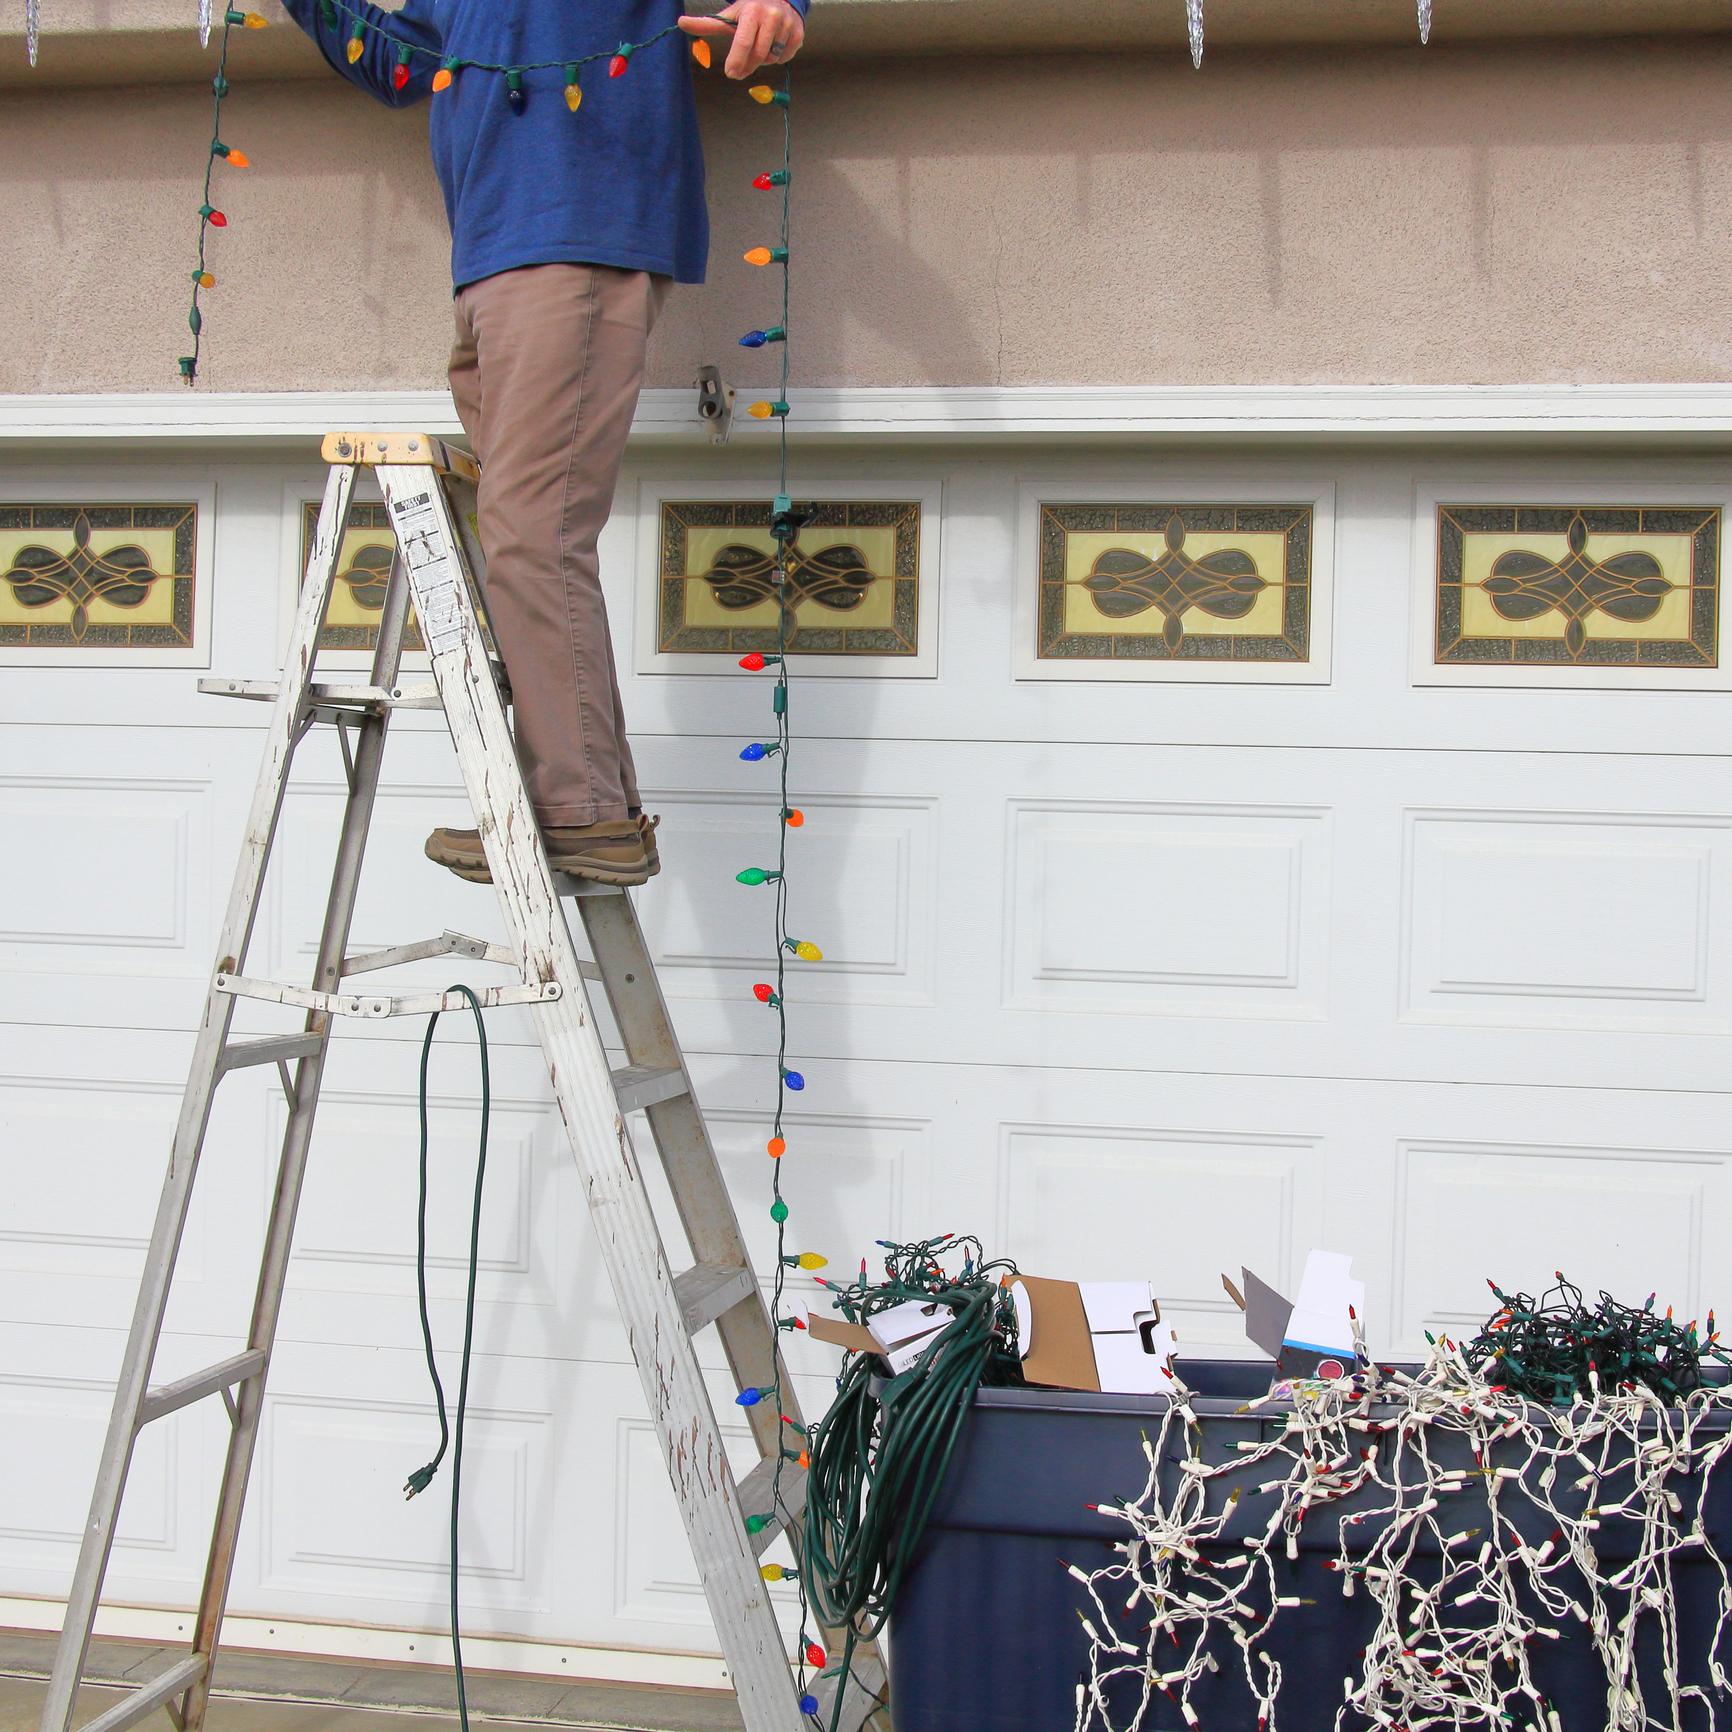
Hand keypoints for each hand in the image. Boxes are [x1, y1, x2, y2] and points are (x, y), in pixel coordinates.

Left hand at [678, 0, 803, 78]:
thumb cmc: (750, 9)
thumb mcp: (730, 15)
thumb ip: (707, 23)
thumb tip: (680, 23)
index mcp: (752, 12)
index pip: (743, 41)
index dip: (736, 60)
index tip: (730, 73)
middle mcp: (772, 16)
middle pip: (757, 55)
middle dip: (746, 65)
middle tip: (738, 70)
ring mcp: (787, 26)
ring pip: (771, 58)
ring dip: (761, 60)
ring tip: (758, 47)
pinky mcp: (798, 35)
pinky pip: (784, 58)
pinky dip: (776, 58)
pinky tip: (773, 45)